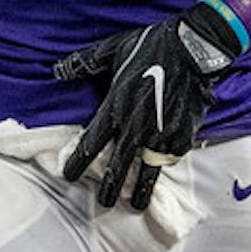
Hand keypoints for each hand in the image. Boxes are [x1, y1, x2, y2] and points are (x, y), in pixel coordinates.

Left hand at [52, 4, 240, 210]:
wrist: (193, 48)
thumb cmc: (151, 46)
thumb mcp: (112, 49)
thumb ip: (84, 62)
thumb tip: (57, 69)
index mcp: (114, 109)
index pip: (90, 145)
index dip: (77, 163)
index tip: (68, 176)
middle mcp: (135, 127)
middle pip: (117, 167)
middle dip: (109, 188)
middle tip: (103, 203)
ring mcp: (160, 134)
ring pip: (147, 171)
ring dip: (140, 190)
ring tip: (135, 205)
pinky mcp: (183, 134)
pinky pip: (171, 157)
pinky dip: (165, 166)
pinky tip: (161, 175)